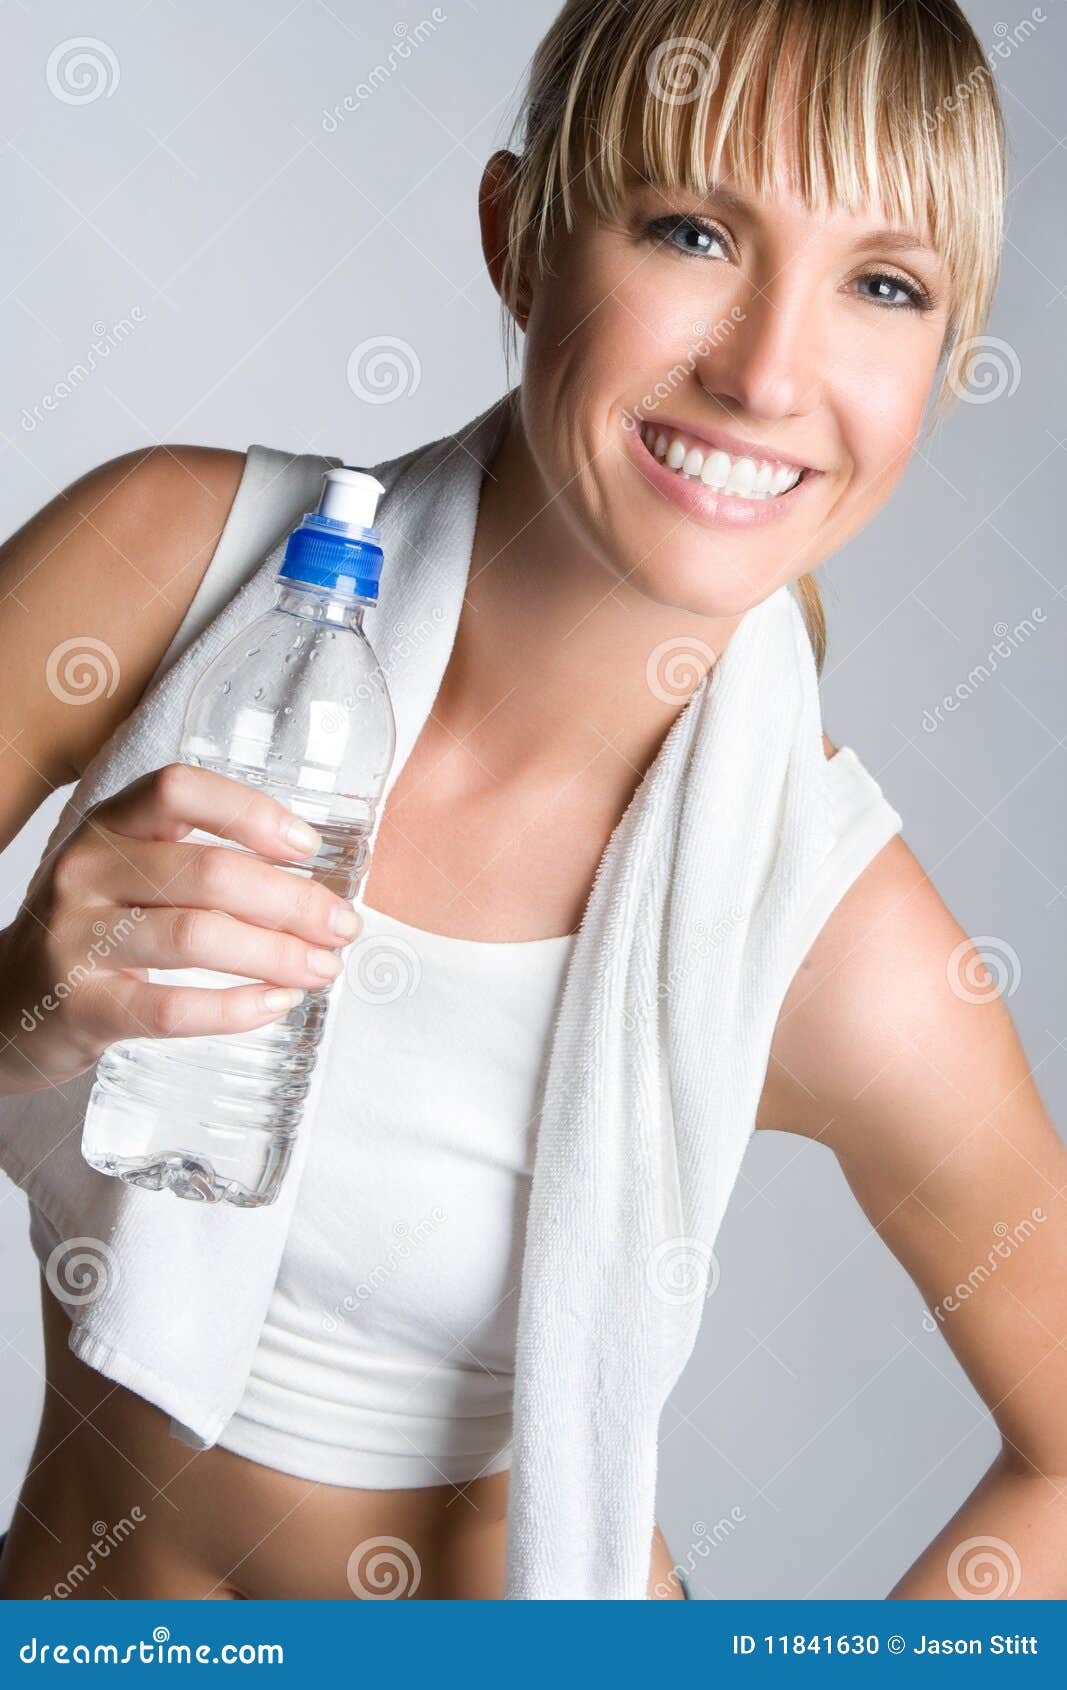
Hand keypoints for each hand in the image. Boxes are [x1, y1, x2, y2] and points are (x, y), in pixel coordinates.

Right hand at [0, 762, 363, 1095]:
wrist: (7, 1001)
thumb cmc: (97, 929)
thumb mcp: (129, 871)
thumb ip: (198, 859)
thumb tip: (313, 882)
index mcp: (110, 824)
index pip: (178, 790)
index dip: (250, 811)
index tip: (307, 845)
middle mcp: (87, 870)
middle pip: (209, 872)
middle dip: (293, 901)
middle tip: (342, 927)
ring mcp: (78, 938)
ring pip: (197, 937)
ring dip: (277, 954)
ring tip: (322, 969)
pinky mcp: (81, 1005)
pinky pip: (170, 1008)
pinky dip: (235, 1008)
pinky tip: (275, 1004)